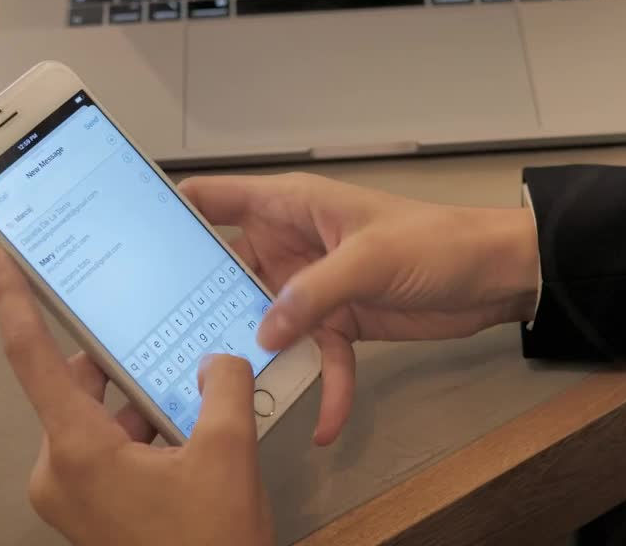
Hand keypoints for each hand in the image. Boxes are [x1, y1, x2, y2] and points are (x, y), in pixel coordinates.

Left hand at [0, 245, 271, 545]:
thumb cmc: (206, 544)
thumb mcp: (229, 454)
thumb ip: (224, 389)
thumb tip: (216, 362)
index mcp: (78, 450)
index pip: (32, 359)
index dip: (12, 303)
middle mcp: (59, 471)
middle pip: (75, 387)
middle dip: (117, 360)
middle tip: (150, 329)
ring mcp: (71, 494)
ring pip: (95, 419)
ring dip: (136, 401)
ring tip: (187, 388)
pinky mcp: (89, 509)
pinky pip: (105, 449)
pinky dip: (139, 431)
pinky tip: (187, 428)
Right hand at [178, 173, 538, 445]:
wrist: (494, 275)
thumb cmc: (436, 242)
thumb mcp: (370, 260)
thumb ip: (314, 293)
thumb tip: (264, 330)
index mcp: (292, 208)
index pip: (219, 198)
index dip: (174, 212)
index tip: (131, 241)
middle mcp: (293, 245)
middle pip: (230, 273)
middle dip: (205, 306)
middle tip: (167, 342)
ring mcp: (315, 287)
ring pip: (269, 324)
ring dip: (260, 358)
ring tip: (234, 394)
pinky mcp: (340, 322)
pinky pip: (319, 358)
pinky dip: (324, 391)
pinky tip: (325, 427)